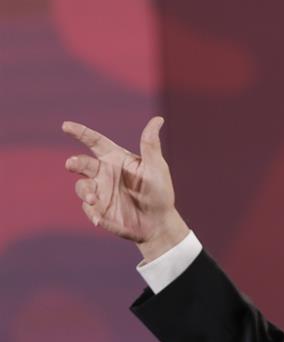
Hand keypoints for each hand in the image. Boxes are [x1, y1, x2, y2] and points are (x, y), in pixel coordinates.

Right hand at [62, 117, 188, 261]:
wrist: (158, 222)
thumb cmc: (159, 192)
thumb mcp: (156, 168)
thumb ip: (150, 145)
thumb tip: (158, 119)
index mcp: (116, 159)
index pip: (95, 142)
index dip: (81, 133)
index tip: (66, 126)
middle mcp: (104, 173)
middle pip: (82, 163)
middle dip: (74, 162)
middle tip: (72, 164)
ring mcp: (99, 191)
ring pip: (81, 186)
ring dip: (85, 191)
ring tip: (93, 199)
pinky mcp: (98, 210)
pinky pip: (88, 209)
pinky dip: (92, 213)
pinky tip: (100, 220)